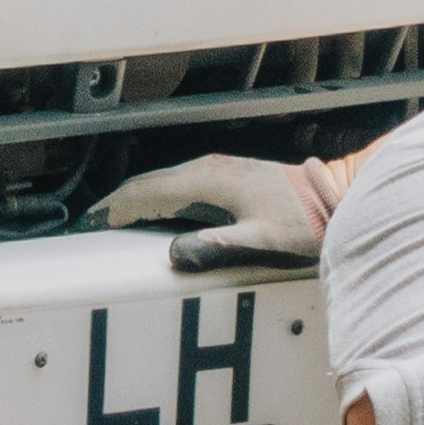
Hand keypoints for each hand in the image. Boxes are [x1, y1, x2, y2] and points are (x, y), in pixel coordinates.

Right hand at [86, 153, 331, 271]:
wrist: (337, 198)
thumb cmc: (304, 223)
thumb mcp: (262, 241)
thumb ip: (218, 248)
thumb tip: (174, 255)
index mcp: (207, 181)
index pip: (144, 193)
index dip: (112, 210)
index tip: (86, 226)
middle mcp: (208, 169)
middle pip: (147, 183)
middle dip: (115, 204)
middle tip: (88, 226)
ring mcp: (219, 170)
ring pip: (162, 181)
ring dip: (135, 199)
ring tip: (113, 221)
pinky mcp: (229, 176)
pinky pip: (179, 184)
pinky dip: (157, 198)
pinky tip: (156, 213)